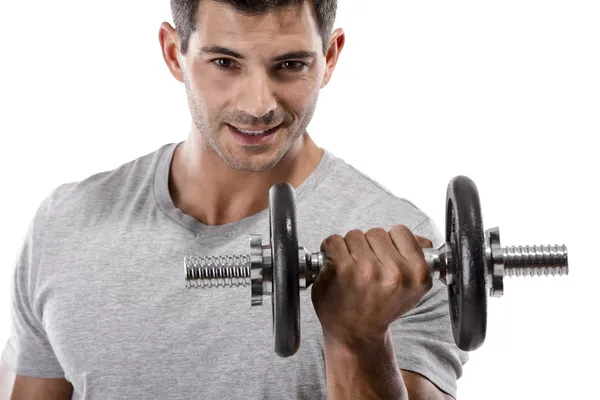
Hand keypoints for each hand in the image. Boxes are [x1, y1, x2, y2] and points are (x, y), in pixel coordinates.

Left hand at [311, 225, 433, 347]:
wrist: (355, 334)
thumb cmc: (380, 309)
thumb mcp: (410, 290)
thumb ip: (418, 260)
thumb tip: (425, 240)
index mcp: (417, 274)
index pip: (401, 231)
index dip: (389, 243)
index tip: (383, 257)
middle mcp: (394, 272)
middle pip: (376, 232)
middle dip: (368, 247)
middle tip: (366, 270)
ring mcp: (367, 270)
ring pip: (354, 235)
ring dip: (349, 249)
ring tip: (351, 271)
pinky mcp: (341, 269)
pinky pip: (334, 241)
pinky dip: (330, 250)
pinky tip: (335, 268)